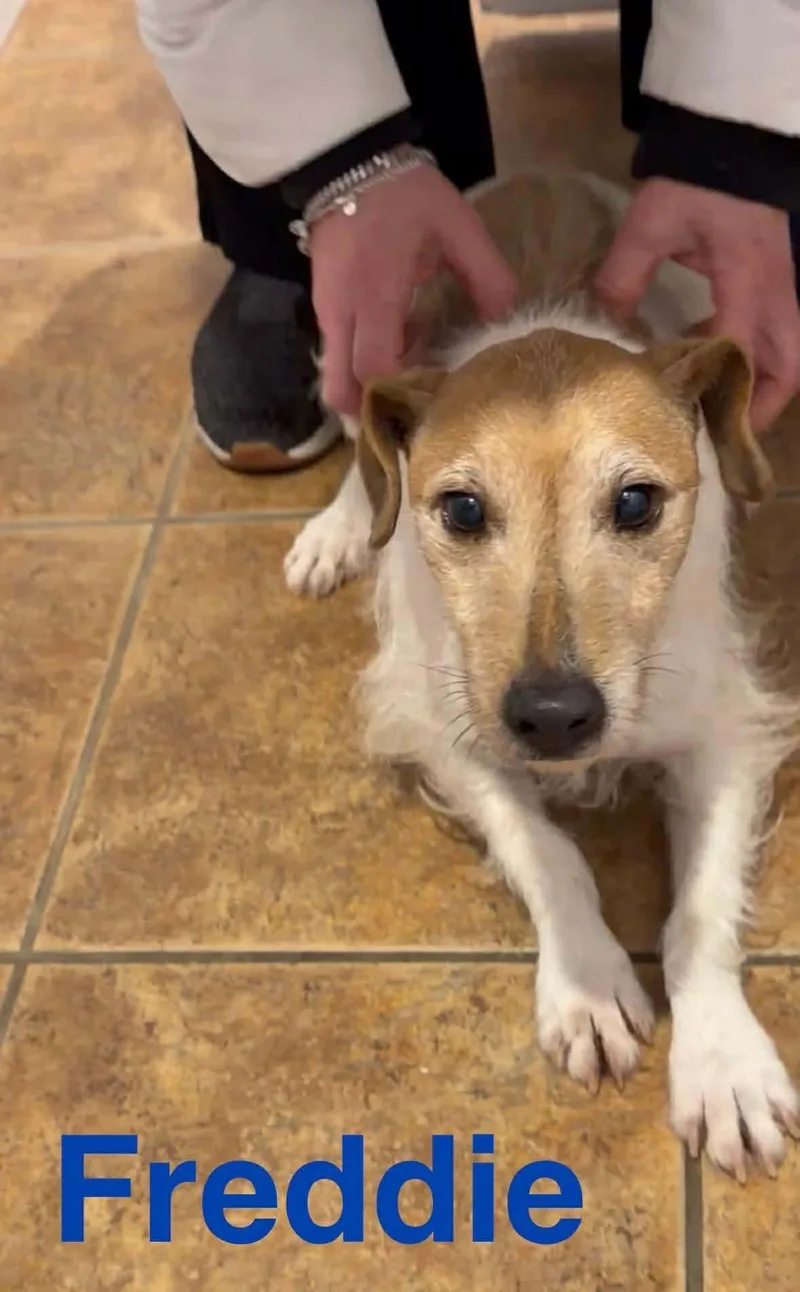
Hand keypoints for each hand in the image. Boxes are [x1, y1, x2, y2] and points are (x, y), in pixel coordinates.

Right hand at [310, 164, 516, 414]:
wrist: (348, 160)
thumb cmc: (405, 193)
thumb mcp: (458, 226)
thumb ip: (487, 274)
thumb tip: (505, 321)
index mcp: (375, 295)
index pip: (375, 368)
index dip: (401, 392)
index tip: (434, 398)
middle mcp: (342, 313)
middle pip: (342, 389)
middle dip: (371, 410)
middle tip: (411, 414)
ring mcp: (326, 311)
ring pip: (336, 374)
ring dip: (369, 387)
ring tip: (412, 379)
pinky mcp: (322, 305)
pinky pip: (338, 352)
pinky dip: (363, 362)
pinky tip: (399, 345)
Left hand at [595, 178, 799, 429]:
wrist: (731, 143)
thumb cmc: (693, 183)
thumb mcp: (650, 226)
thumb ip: (624, 276)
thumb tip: (606, 325)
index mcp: (745, 279)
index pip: (738, 347)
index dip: (717, 389)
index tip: (690, 420)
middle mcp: (774, 292)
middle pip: (786, 366)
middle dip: (760, 406)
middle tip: (725, 434)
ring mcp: (781, 288)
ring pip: (790, 355)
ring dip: (765, 387)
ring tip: (726, 412)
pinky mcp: (777, 283)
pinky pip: (780, 336)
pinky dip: (761, 361)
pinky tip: (720, 367)